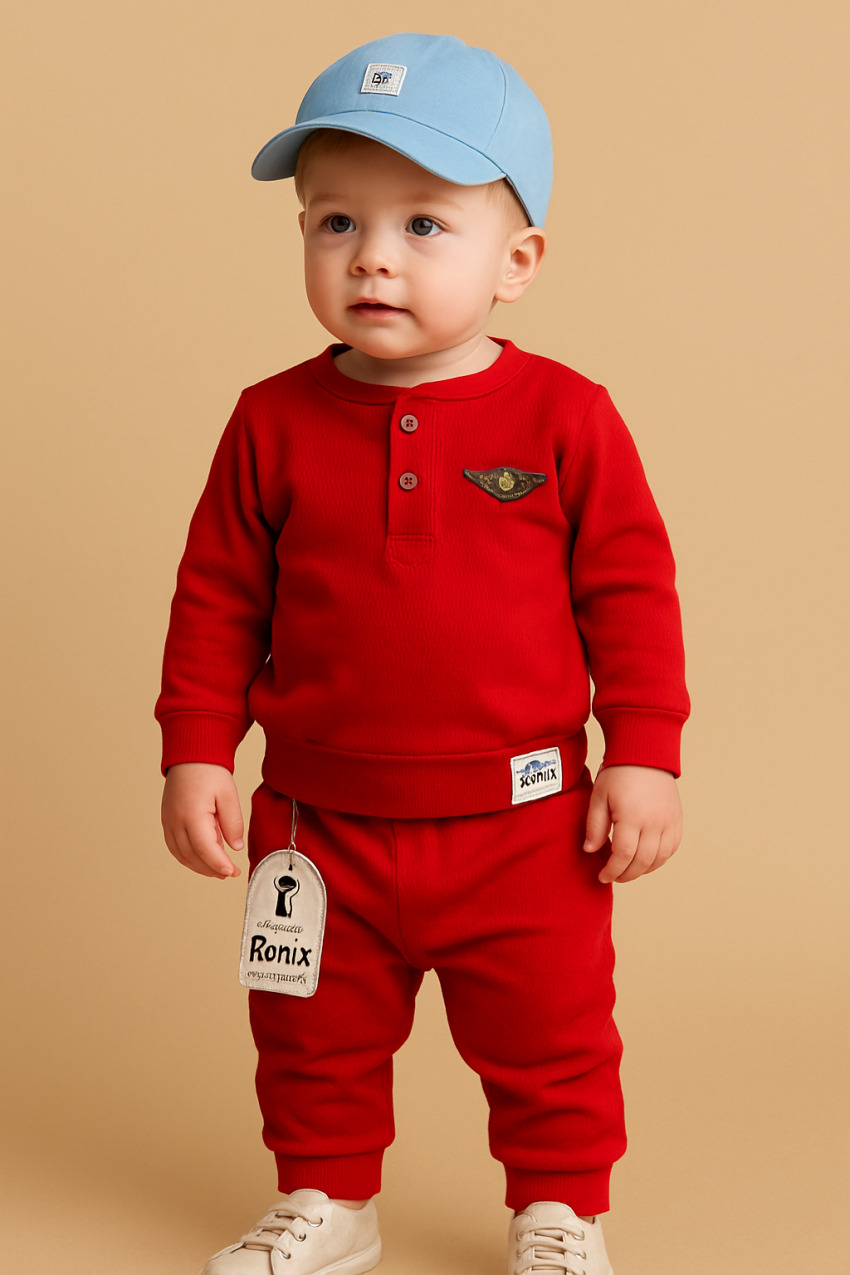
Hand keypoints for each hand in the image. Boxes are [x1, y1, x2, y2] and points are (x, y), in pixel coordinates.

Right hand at [161, 762, 244, 878]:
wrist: (190, 756)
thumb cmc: (210, 772)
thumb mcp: (229, 795)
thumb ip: (233, 823)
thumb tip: (236, 847)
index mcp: (192, 815)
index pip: (204, 849)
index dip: (218, 864)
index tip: (232, 872)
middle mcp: (176, 822)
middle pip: (192, 856)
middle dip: (212, 869)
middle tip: (230, 873)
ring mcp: (168, 822)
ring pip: (182, 855)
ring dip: (199, 867)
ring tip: (219, 870)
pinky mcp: (167, 821)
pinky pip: (175, 847)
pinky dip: (188, 858)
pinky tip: (202, 860)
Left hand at [583, 764, 682, 883]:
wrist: (644, 753)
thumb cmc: (618, 773)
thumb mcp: (598, 797)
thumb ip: (595, 826)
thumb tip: (590, 851)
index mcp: (632, 816)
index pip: (623, 855)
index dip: (612, 871)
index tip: (602, 876)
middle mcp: (654, 822)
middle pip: (642, 861)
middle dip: (626, 874)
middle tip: (614, 876)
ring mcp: (669, 821)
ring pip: (659, 859)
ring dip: (643, 870)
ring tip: (628, 870)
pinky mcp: (677, 819)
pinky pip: (672, 848)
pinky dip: (659, 859)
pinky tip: (646, 860)